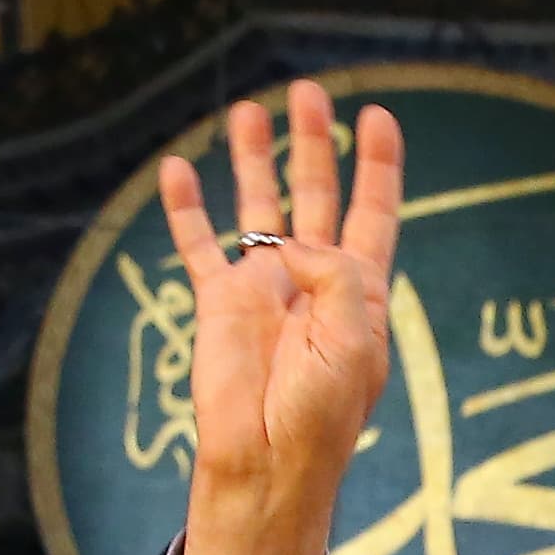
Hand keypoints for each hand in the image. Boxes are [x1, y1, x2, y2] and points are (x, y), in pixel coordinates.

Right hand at [162, 80, 404, 554]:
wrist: (267, 462)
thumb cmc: (321, 413)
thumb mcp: (351, 339)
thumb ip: (332, 273)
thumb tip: (286, 239)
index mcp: (358, 290)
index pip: (372, 211)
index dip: (377, 164)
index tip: (377, 115)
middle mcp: (311, 279)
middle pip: (314, 193)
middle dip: (313, 142)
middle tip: (306, 92)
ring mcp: (263, 286)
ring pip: (257, 206)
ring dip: (254, 159)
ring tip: (248, 109)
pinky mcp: (218, 304)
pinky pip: (198, 244)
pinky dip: (187, 208)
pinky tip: (178, 169)